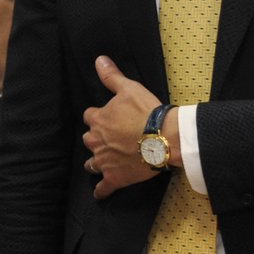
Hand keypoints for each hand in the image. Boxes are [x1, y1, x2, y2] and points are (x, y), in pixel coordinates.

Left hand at [81, 56, 163, 197]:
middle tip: (110, 139)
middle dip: (97, 139)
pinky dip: (101, 190)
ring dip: (96, 161)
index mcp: (98, 120)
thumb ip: (111, 76)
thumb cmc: (147, 112)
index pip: (90, 116)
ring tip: (102, 162)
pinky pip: (103, 187)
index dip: (98, 117)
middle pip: (89, 139)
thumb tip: (98, 60)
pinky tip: (100, 193)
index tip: (107, 118)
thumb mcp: (129, 89)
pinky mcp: (114, 178)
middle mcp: (96, 141)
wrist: (165, 138)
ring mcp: (104, 161)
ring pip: (91, 163)